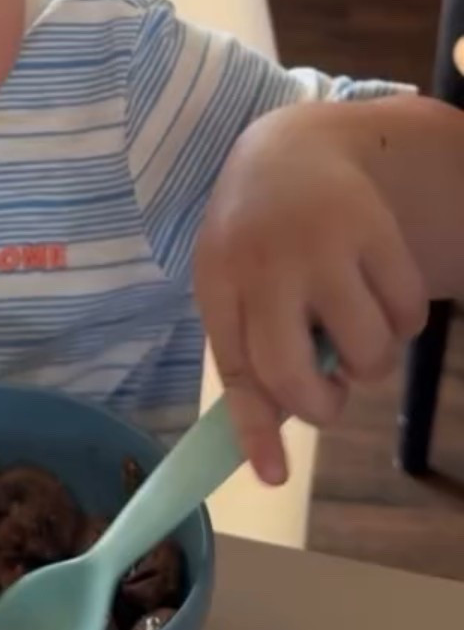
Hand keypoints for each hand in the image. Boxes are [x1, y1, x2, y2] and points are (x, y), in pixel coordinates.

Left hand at [193, 103, 427, 485]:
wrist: (289, 152)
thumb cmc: (255, 243)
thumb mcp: (233, 290)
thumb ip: (250, 363)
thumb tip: (268, 465)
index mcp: (219, 283)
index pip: (236, 368)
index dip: (255, 428)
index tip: (275, 477)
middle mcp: (265, 265)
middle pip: (295, 374)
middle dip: (323, 405)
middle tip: (332, 392)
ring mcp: (322, 245)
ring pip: (367, 353)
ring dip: (372, 363)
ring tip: (355, 330)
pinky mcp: (374, 229)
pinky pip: (409, 315)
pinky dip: (405, 322)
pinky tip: (381, 294)